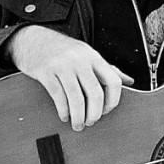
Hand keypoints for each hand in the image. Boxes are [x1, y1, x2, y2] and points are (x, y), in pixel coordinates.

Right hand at [5, 25, 133, 130]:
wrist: (34, 39)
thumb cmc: (65, 51)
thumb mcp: (89, 55)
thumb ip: (108, 69)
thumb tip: (129, 82)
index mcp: (94, 57)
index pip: (113, 81)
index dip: (113, 100)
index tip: (106, 111)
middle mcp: (80, 60)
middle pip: (95, 93)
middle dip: (95, 113)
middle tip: (91, 122)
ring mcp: (63, 65)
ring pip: (77, 99)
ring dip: (79, 117)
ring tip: (78, 124)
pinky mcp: (46, 72)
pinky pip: (59, 97)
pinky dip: (64, 111)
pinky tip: (65, 116)